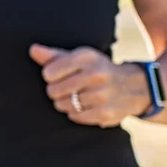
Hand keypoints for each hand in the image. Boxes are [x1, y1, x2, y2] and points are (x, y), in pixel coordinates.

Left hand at [29, 45, 151, 127]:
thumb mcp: (79, 58)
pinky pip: (74, 116)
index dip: (50, 76)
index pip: (48, 72)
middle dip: (56, 91)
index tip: (59, 75)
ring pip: (62, 105)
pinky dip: (75, 113)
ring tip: (77, 96)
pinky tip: (84, 106)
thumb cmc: (97, 69)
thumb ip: (54, 56)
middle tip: (68, 88)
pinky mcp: (105, 113)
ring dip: (65, 103)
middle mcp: (96, 74)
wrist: (134, 86)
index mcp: (86, 57)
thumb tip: (32, 50)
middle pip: (53, 90)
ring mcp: (102, 95)